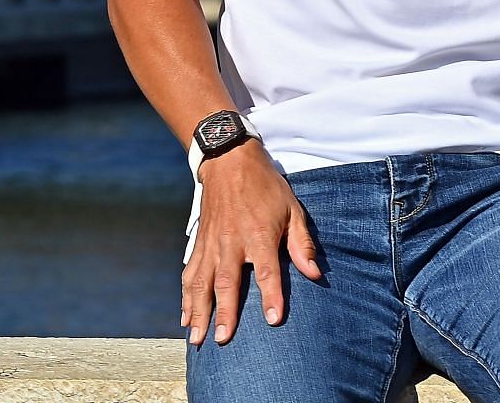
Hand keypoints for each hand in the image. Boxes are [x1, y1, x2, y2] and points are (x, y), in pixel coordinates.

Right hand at [184, 142, 322, 346]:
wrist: (229, 160)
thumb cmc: (266, 186)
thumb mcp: (292, 208)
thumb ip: (301, 243)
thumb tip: (314, 273)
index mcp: (259, 235)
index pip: (267, 271)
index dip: (272, 295)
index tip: (274, 320)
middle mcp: (232, 242)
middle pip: (227, 282)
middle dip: (224, 312)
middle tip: (222, 339)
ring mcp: (211, 243)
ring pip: (202, 282)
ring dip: (198, 311)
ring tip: (195, 338)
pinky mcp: (199, 242)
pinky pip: (189, 272)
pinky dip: (185, 296)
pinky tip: (185, 316)